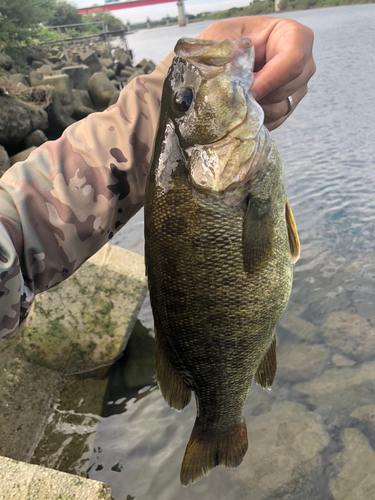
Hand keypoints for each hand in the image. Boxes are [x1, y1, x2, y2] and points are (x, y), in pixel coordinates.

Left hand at [196, 17, 315, 130]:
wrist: (227, 58)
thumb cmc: (228, 39)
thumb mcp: (222, 34)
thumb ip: (228, 49)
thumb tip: (234, 63)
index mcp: (295, 36)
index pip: (293, 61)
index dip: (268, 80)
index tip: (244, 89)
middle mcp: (304, 63)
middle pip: (286, 88)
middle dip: (257, 95)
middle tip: (232, 95)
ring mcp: (298, 88)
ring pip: (280, 108)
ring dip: (254, 108)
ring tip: (234, 98)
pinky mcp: (287, 107)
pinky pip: (275, 121)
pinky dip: (255, 118)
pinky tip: (240, 107)